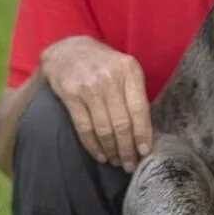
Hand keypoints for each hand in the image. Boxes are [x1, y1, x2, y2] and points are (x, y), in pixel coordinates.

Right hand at [41, 36, 151, 171]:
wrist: (68, 50)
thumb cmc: (104, 64)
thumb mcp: (125, 70)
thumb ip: (135, 95)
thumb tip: (145, 133)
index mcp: (129, 70)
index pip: (140, 109)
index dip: (142, 134)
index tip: (144, 152)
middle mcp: (110, 78)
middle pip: (122, 123)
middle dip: (127, 149)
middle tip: (130, 165)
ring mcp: (88, 86)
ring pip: (104, 128)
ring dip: (111, 150)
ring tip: (116, 161)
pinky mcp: (70, 95)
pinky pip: (84, 128)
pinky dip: (93, 146)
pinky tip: (101, 155)